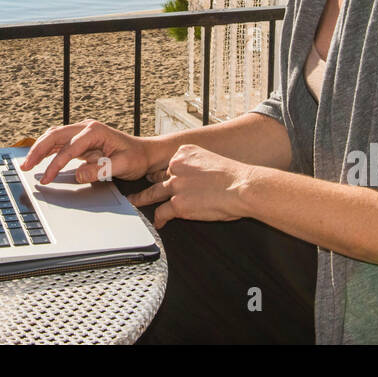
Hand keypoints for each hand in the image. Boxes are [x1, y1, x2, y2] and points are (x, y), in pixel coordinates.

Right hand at [20, 119, 159, 184]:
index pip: (70, 147)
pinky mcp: (80, 141)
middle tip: (26, 166)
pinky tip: (38, 159)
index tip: (48, 177)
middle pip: (55, 135)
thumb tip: (78, 174)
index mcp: (96, 131)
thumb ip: (101, 170)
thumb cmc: (136, 157)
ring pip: (54, 136)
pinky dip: (47, 150)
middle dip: (38, 150)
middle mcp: (86, 128)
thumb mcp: (123, 166)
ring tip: (27, 163)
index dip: (57, 163)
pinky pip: (59, 142)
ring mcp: (82, 133)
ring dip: (39, 149)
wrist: (144, 153)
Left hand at [127, 144, 257, 227]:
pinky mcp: (178, 204)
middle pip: (157, 177)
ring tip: (134, 202)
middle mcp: (176, 167)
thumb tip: (195, 180)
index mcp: (185, 153)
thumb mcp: (212, 160)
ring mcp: (175, 185)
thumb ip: (198, 167)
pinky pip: (161, 213)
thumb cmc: (235, 177)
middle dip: (147, 183)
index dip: (165, 174)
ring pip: (153, 193)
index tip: (160, 178)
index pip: (169, 165)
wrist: (242, 187)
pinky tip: (159, 223)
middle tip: (137, 187)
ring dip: (142, 199)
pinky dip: (159, 220)